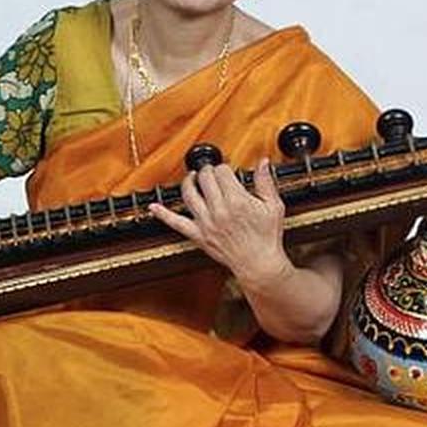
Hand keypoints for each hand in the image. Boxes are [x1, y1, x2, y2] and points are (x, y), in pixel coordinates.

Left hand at [149, 158, 292, 285]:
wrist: (258, 263)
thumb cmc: (266, 237)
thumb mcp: (273, 206)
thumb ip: (265, 182)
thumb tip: (262, 162)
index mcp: (237, 201)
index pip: (222, 172)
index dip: (224, 168)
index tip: (227, 171)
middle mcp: (219, 210)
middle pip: (205, 179)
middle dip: (208, 171)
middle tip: (212, 173)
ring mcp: (206, 223)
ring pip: (189, 194)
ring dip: (189, 182)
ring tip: (192, 178)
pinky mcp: (198, 235)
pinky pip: (176, 223)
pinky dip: (163, 214)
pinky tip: (153, 207)